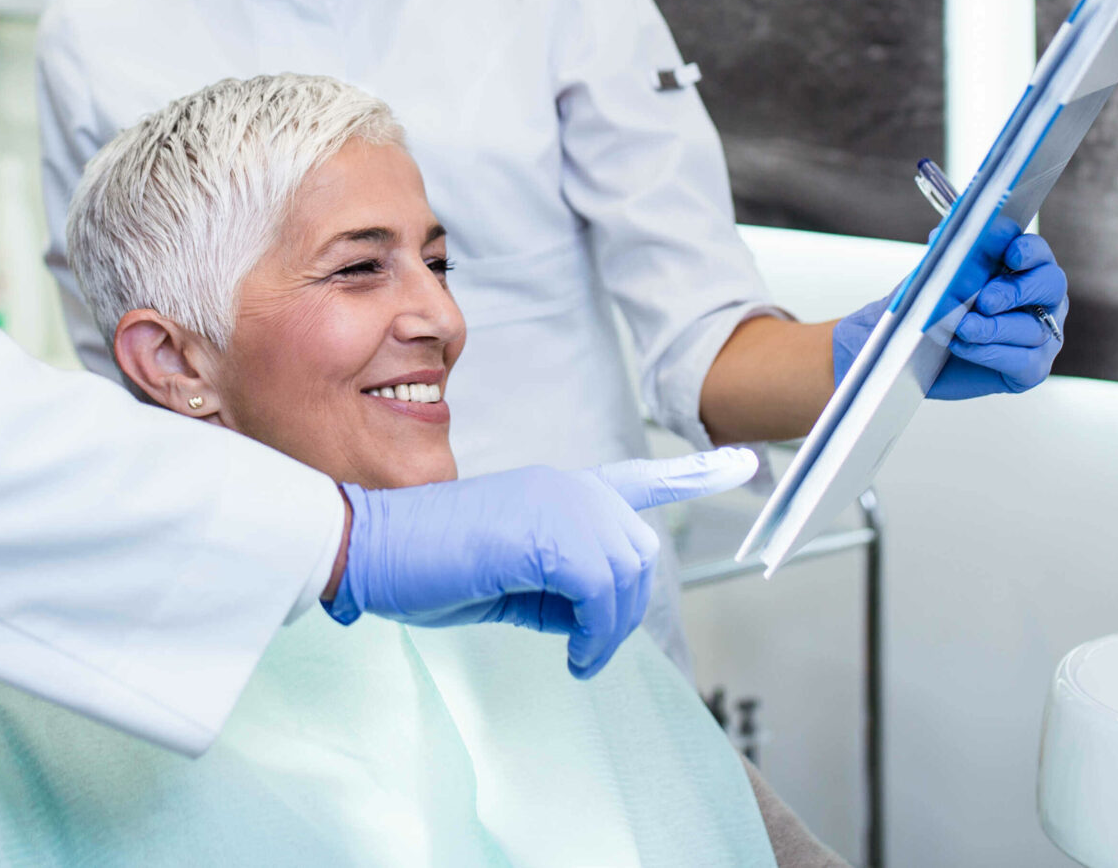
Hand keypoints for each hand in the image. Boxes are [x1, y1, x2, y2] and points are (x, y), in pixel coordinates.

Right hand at [331, 448, 758, 677]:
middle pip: (640, 555)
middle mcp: (566, 487)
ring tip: (576, 653)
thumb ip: (559, 586)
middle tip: (586, 649)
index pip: (638, 479)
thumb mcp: (510, 580)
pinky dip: (594, 634)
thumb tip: (593, 618)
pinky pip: (601, 592)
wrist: (373, 551)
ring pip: (625, 575)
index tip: (743, 464)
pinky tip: (572, 654)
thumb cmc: (430, 568)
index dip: (693, 473)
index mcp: (558, 492)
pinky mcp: (544, 532)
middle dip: (626, 611)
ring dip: (609, 629)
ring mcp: (557, 503)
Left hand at [830, 233, 1067, 399]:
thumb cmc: (932, 311)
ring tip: (963, 327)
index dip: (1028, 250)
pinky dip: (990, 353)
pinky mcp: (1032, 369)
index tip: (1010, 255)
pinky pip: (1023, 361)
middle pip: (1050, 285)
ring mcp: (1042, 336)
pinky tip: (963, 346)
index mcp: (1022, 269)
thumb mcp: (933, 281)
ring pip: (1032, 328)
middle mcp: (1042, 300)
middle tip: (984, 299)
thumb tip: (942, 234)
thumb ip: (943, 258)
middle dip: (1016, 290)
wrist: (913, 356)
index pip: (1037, 251)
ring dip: (994, 327)